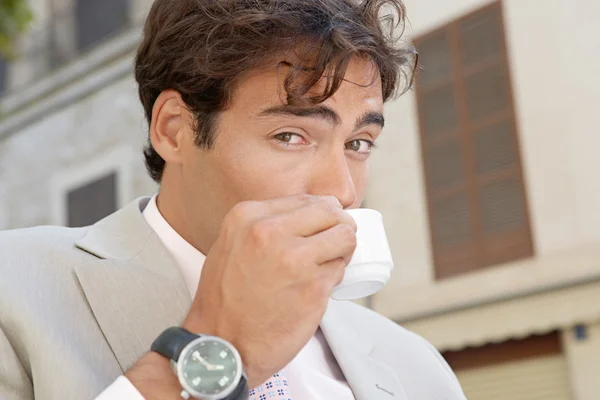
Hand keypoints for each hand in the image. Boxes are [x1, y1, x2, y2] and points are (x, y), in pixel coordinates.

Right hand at [183, 195, 356, 387]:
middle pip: (331, 212)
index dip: (321, 214)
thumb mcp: (230, 245)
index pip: (306, 199)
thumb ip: (262, 225)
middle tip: (334, 243)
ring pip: (345, 238)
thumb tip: (307, 215)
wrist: (220, 346)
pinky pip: (341, 270)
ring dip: (341, 251)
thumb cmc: (225, 299)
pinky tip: (318, 287)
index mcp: (248, 216)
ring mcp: (294, 259)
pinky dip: (335, 277)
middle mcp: (270, 232)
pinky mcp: (314, 288)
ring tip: (327, 264)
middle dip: (339, 226)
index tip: (321, 228)